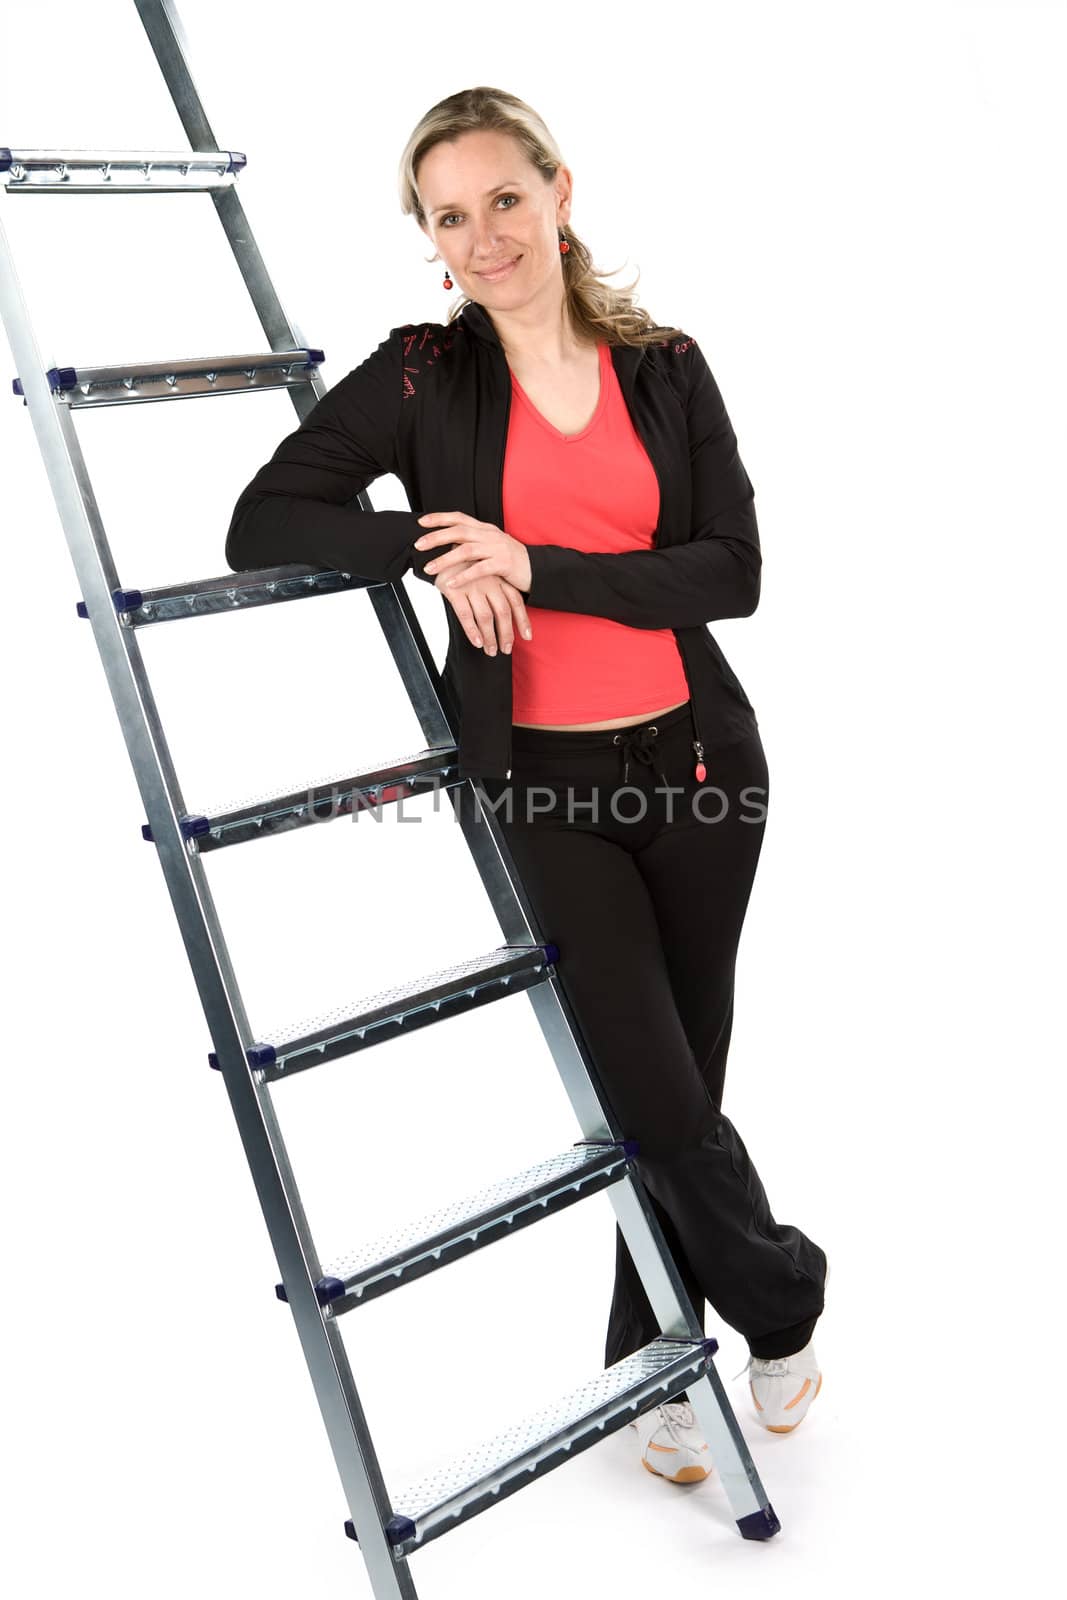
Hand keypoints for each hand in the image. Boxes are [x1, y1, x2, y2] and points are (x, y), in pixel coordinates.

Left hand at [413, 510, 531, 593]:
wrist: (536, 569)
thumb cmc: (508, 560)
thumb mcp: (490, 546)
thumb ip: (471, 542)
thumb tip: (447, 542)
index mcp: (485, 529)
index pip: (459, 518)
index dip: (440, 518)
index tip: (421, 522)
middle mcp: (490, 535)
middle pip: (459, 532)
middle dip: (436, 537)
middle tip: (418, 545)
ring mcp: (497, 548)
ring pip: (466, 550)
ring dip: (445, 559)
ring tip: (429, 568)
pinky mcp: (503, 564)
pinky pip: (480, 570)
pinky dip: (464, 576)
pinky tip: (451, 583)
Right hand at [433, 559, 532, 655]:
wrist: (440, 550)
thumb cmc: (464, 565)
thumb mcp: (485, 573)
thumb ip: (495, 591)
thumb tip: (503, 617)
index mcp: (498, 578)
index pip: (515, 601)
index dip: (522, 620)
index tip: (527, 637)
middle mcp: (488, 582)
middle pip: (503, 612)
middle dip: (506, 634)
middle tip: (505, 649)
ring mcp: (472, 586)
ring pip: (486, 616)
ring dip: (490, 637)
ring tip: (490, 650)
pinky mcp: (455, 590)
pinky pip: (465, 614)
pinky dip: (472, 630)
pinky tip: (476, 642)